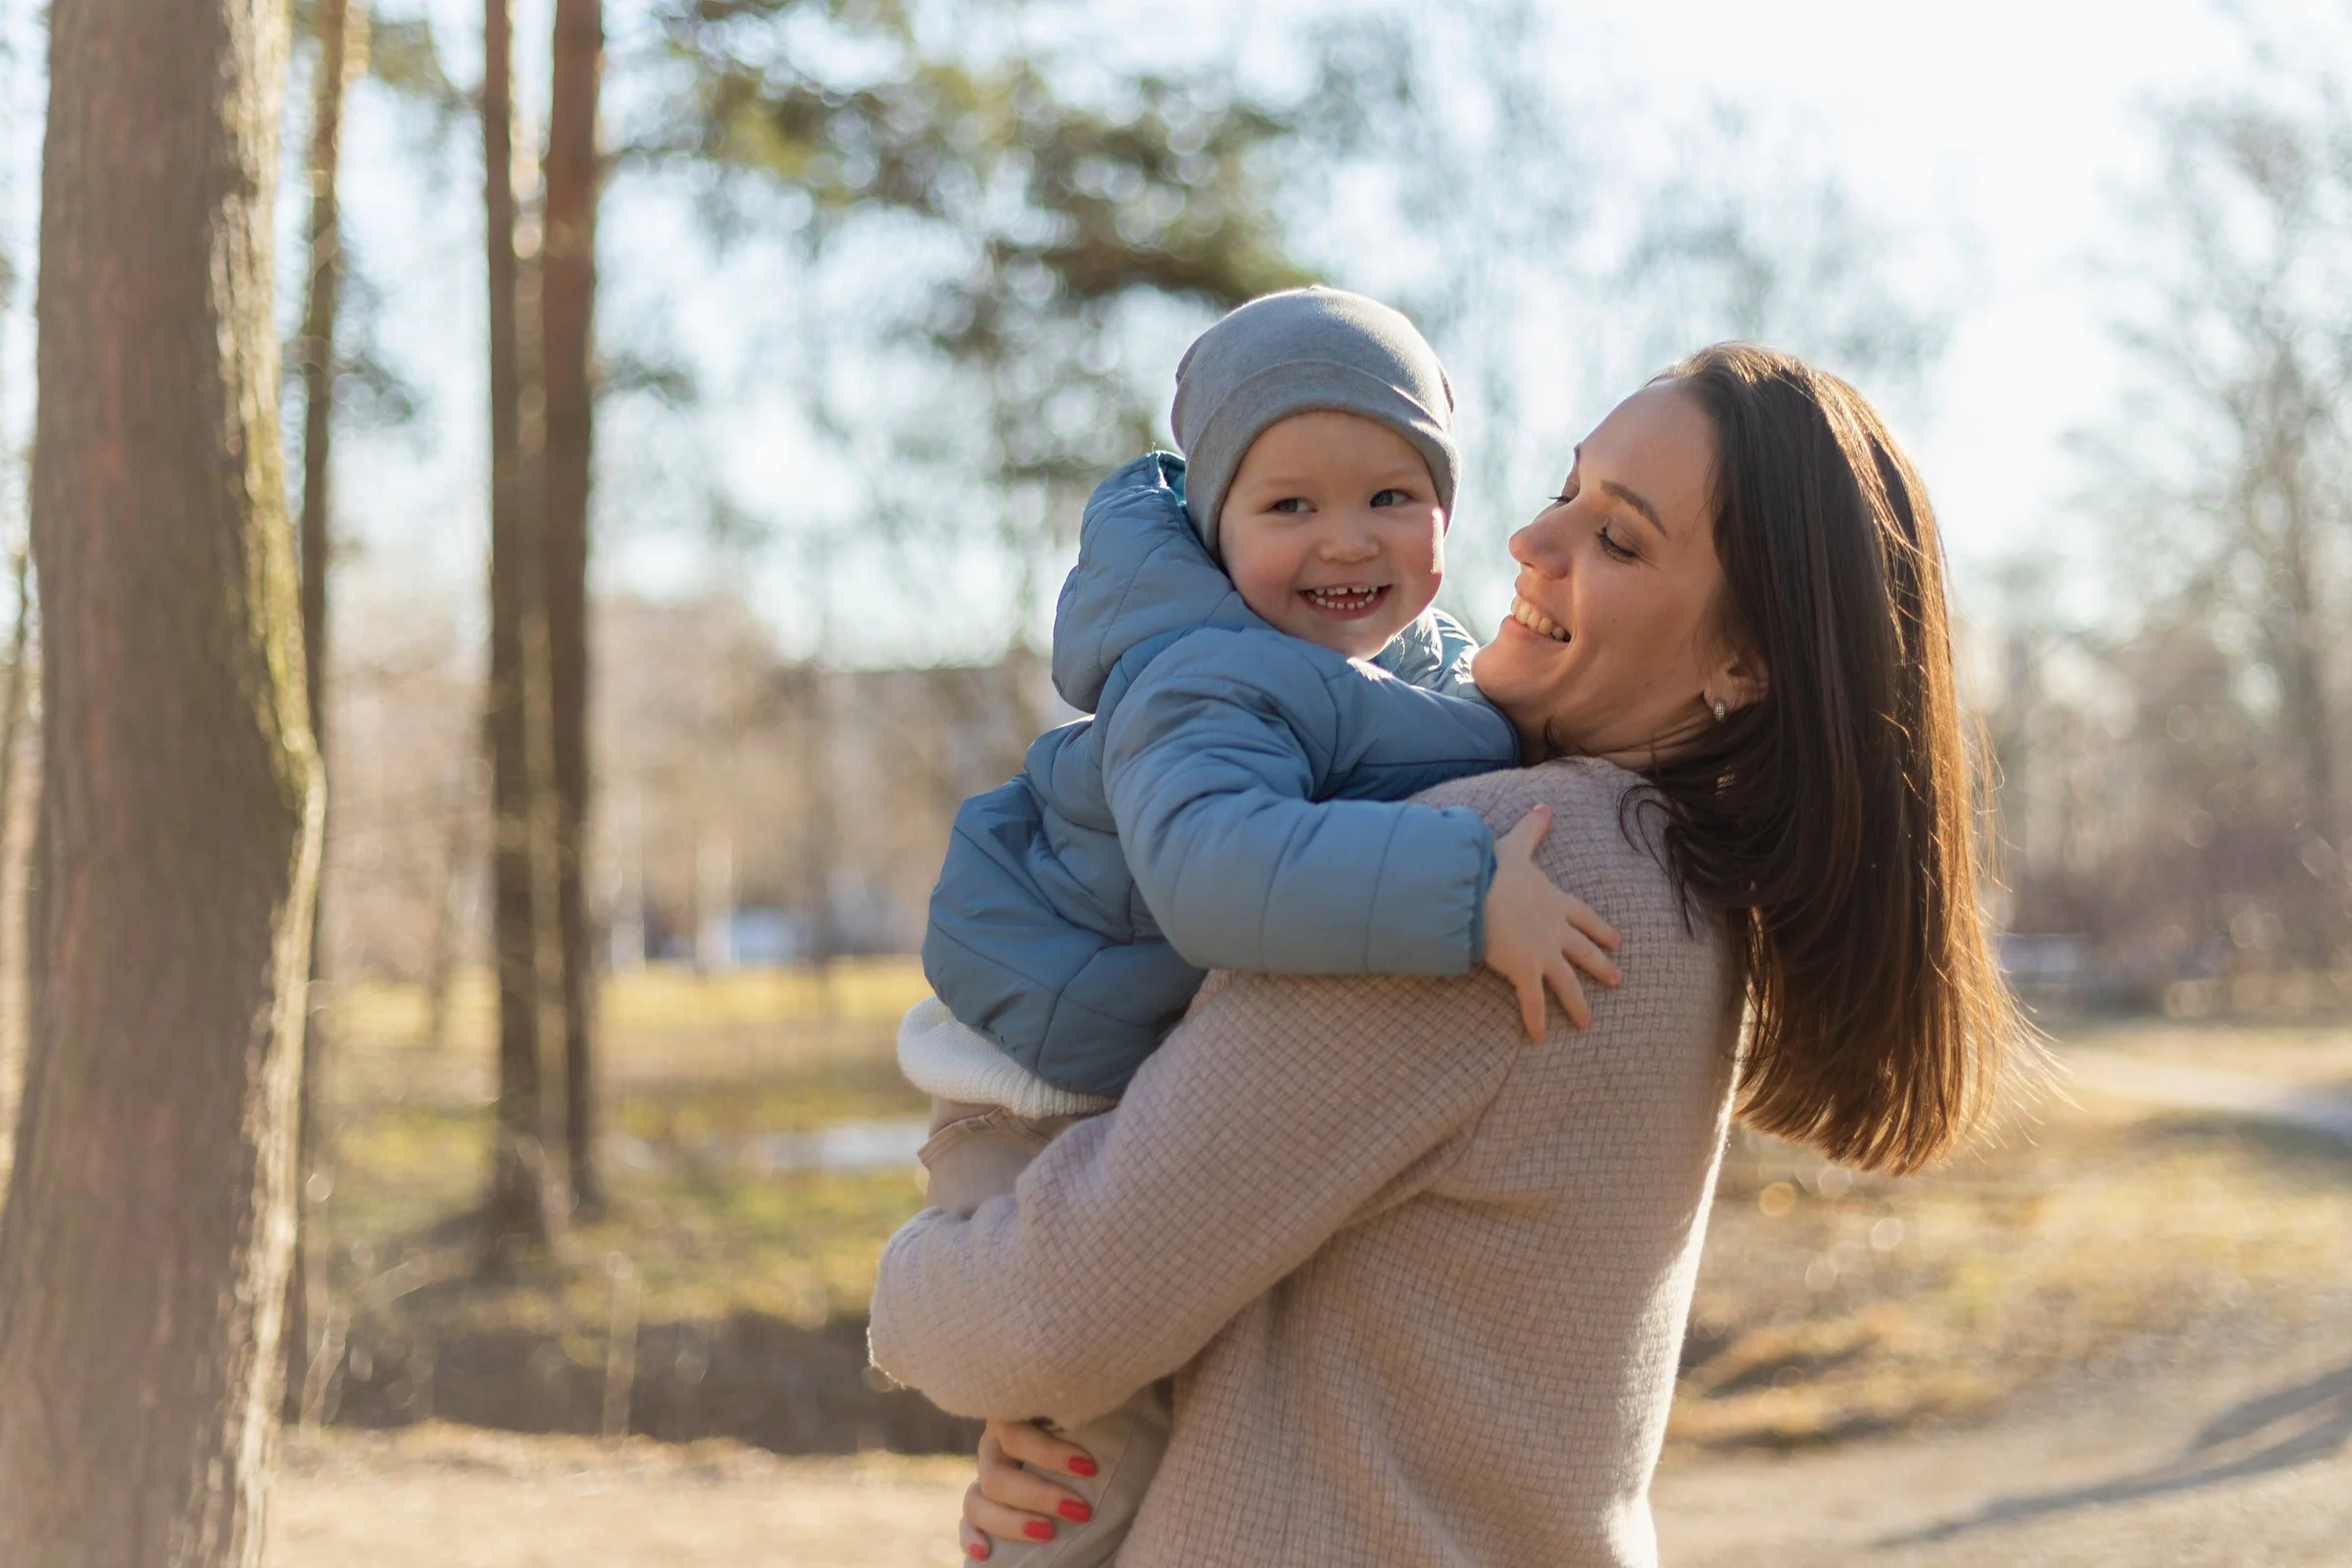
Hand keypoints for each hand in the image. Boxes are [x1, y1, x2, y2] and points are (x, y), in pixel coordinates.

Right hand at [959, 1418, 1097, 1560]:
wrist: (1084, 1447)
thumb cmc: (1098, 1423)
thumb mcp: (1098, 1411)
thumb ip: (1102, 1404)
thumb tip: (1123, 1390)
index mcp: (1017, 1415)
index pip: (1017, 1433)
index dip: (1050, 1454)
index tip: (1090, 1469)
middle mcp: (995, 1446)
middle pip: (997, 1475)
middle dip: (1040, 1496)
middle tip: (1082, 1511)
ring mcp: (984, 1477)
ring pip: (976, 1502)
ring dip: (1011, 1523)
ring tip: (1048, 1534)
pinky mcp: (981, 1506)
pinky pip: (965, 1523)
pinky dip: (972, 1538)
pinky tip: (988, 1553)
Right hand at [1480, 805, 1622, 1038]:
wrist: (1475, 890)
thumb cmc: (1492, 868)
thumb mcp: (1516, 844)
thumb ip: (1533, 828)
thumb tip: (1546, 805)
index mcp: (1555, 901)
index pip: (1585, 917)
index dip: (1600, 929)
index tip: (1617, 941)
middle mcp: (1555, 930)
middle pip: (1585, 952)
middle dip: (1601, 966)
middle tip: (1616, 980)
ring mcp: (1542, 952)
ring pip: (1566, 983)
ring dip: (1576, 1003)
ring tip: (1587, 1022)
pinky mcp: (1524, 969)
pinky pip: (1532, 1001)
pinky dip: (1535, 1020)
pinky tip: (1539, 1038)